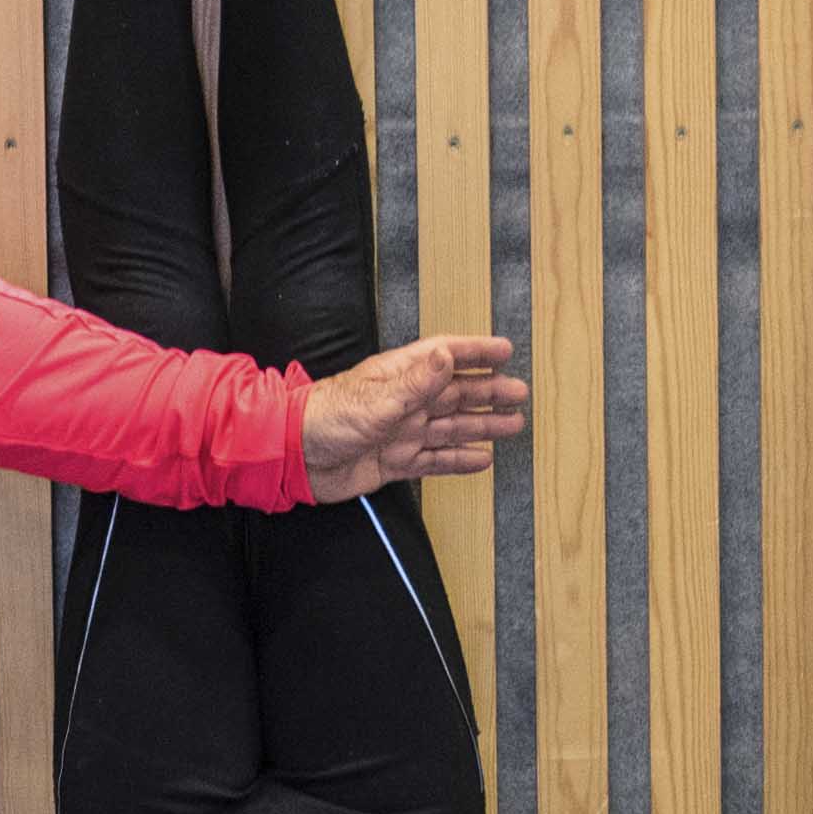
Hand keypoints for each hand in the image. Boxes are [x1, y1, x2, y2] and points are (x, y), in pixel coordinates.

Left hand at [297, 334, 527, 495]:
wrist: (293, 458)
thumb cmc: (324, 419)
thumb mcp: (376, 399)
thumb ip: (416, 383)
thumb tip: (448, 355)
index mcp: (398, 376)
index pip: (444, 356)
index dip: (474, 352)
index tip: (504, 351)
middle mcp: (403, 402)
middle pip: (455, 393)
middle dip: (488, 392)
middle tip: (519, 393)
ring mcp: (400, 432)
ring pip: (450, 427)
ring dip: (481, 425)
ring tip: (512, 424)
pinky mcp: (393, 462)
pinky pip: (433, 461)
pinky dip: (458, 461)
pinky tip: (481, 459)